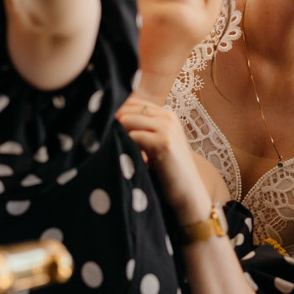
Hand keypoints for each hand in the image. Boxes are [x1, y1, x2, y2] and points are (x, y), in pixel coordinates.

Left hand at [115, 94, 210, 222]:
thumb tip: (109, 121)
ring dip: (118, 135)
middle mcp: (168, 117)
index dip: (116, 114)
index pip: (132, 102)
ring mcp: (167, 128)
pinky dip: (125, 146)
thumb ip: (141, 130)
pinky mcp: (163, 142)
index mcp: (166, 114)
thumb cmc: (168, 170)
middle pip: (127, 109)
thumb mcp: (157, 143)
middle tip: (105, 140)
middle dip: (113, 123)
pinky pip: (133, 136)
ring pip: (127, 120)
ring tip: (118, 150)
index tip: (105, 128)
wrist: (188, 191)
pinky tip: (128, 158)